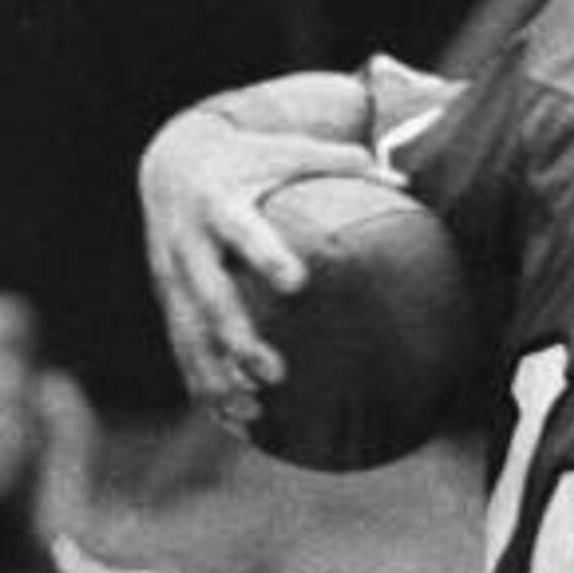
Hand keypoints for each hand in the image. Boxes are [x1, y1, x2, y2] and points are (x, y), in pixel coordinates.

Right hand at [138, 111, 396, 426]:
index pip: (241, 231)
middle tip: (276, 374)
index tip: (297, 283)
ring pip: (189, 334)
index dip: (265, 255)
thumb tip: (406, 182)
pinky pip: (182, 349)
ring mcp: (171, 277)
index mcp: (219, 203)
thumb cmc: (248, 158)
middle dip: (237, 338)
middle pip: (209, 297)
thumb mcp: (286, 150)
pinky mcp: (167, 300)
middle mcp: (187, 243)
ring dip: (217, 376)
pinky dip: (204, 386)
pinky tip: (233, 423)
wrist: (171, 160)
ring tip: (252, 412)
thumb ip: (341, 163)